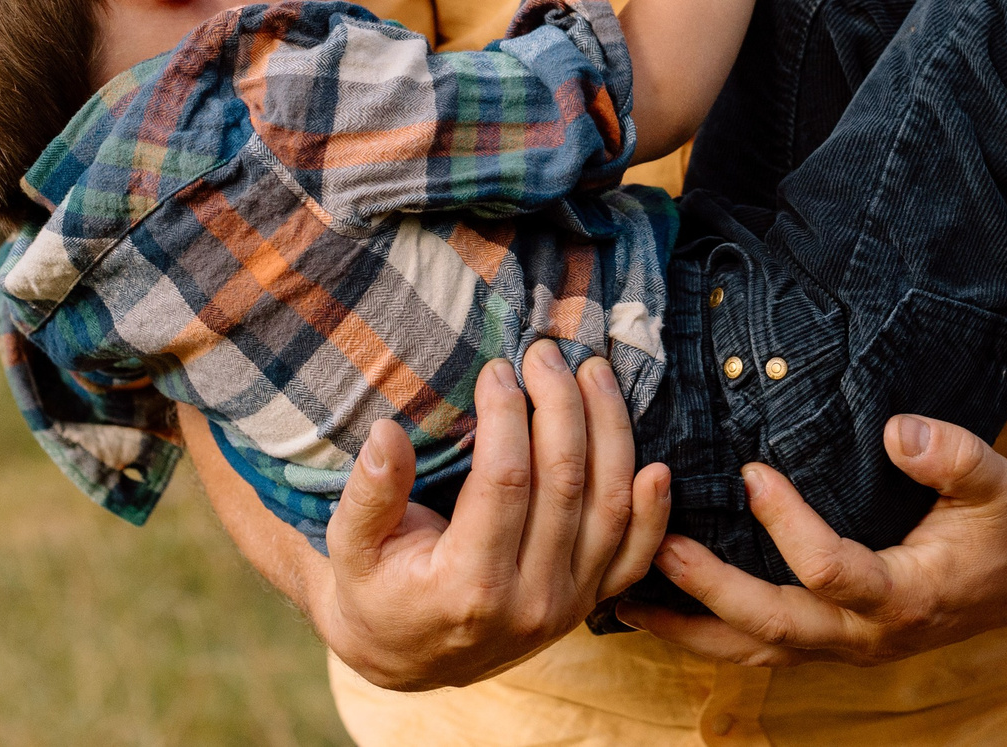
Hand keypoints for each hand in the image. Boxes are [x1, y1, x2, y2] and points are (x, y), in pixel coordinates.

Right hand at [304, 339, 674, 690]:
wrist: (405, 655)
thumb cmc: (374, 590)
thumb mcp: (350, 549)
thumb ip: (368, 494)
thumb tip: (385, 433)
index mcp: (468, 588)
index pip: (505, 482)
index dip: (506, 415)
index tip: (497, 368)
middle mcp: (528, 603)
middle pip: (565, 485)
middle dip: (560, 405)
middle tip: (546, 352)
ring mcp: (566, 607)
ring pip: (609, 509)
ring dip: (610, 432)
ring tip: (594, 373)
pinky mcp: (587, 604)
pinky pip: (635, 557)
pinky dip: (653, 513)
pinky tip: (656, 465)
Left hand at [613, 413, 1006, 666]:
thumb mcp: (997, 481)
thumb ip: (953, 456)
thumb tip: (899, 430)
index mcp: (905, 596)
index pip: (834, 573)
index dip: (789, 526)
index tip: (751, 471)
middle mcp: (867, 636)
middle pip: (775, 629)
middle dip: (711, 591)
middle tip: (660, 546)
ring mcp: (844, 646)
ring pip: (755, 652)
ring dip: (690, 628)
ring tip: (625, 596)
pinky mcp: (829, 640)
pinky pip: (758, 646)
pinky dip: (707, 630)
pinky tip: (660, 605)